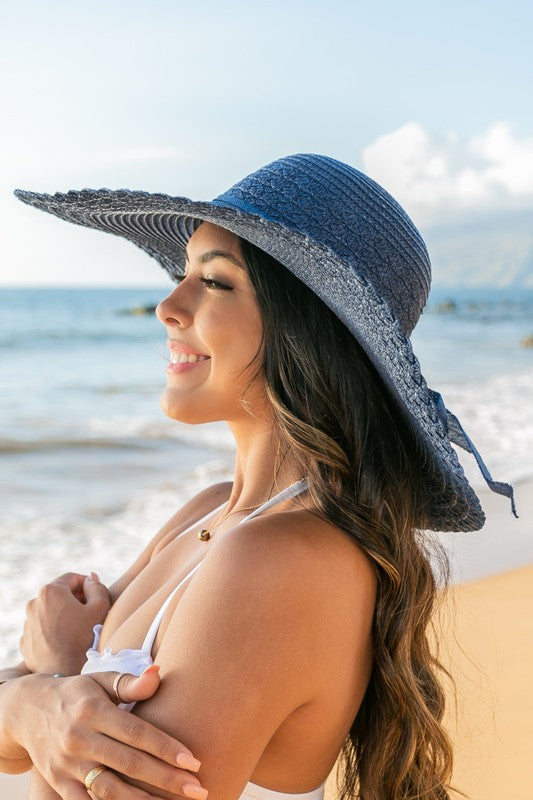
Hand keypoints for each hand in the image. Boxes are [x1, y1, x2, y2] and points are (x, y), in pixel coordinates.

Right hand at [12, 667, 206, 799]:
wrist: (29, 710)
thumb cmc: (78, 693)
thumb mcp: (100, 680)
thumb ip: (129, 683)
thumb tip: (158, 675)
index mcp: (93, 710)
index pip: (136, 733)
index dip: (166, 748)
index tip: (193, 761)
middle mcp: (79, 739)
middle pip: (129, 764)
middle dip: (165, 778)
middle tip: (196, 788)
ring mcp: (67, 764)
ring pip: (110, 790)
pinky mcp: (59, 783)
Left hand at [20, 573, 110, 674]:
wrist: (67, 673)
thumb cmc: (85, 638)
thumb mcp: (100, 607)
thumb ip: (97, 587)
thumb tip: (91, 578)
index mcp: (50, 591)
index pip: (71, 578)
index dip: (87, 584)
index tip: (95, 595)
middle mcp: (33, 604)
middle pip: (59, 594)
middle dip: (74, 600)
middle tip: (90, 612)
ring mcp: (27, 623)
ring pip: (49, 611)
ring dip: (63, 615)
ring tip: (78, 629)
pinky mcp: (25, 641)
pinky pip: (42, 628)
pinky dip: (54, 629)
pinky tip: (67, 641)